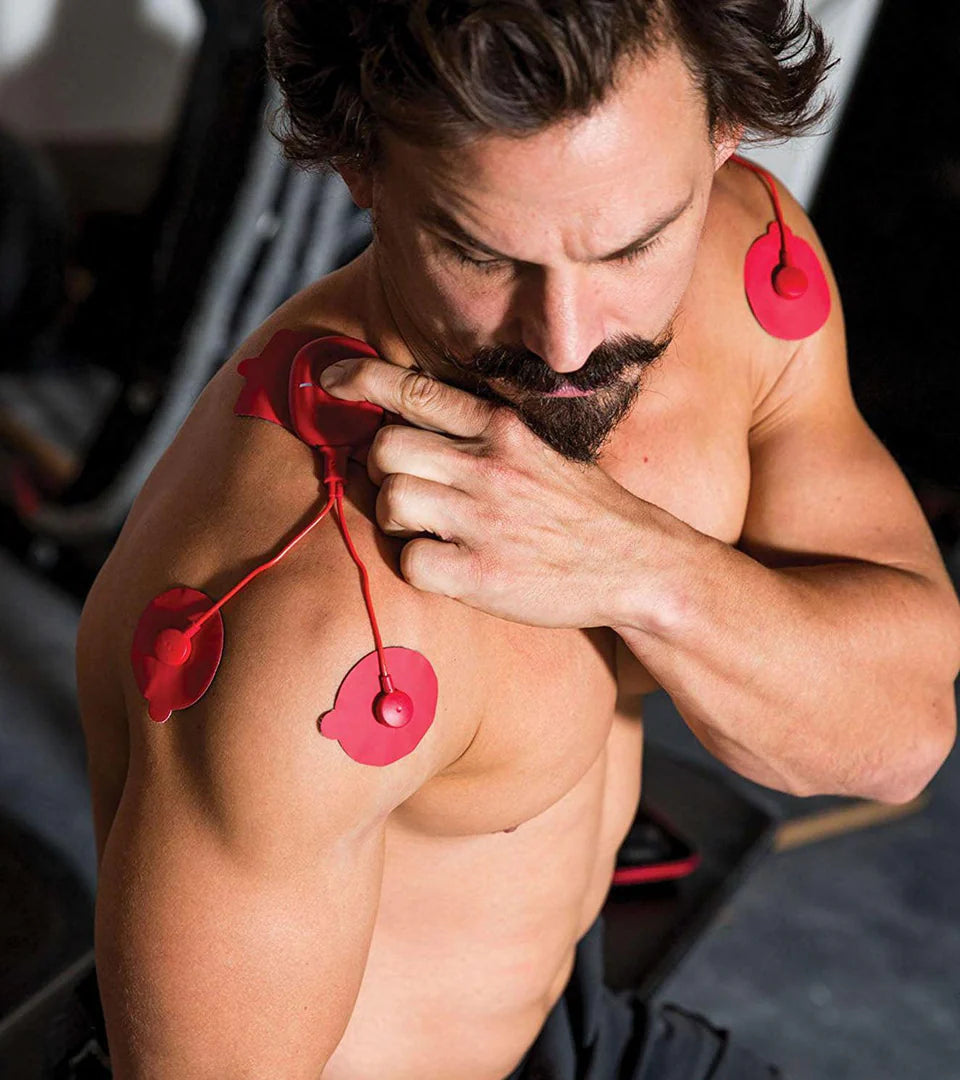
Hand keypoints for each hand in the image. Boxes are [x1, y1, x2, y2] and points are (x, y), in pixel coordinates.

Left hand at [318, 355, 650, 627]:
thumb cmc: (578, 507)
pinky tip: (452, 566)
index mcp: (501, 428)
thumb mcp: (537, 448)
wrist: (635, 563)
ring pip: (390, 502)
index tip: (325, 381)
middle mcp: (488, 466)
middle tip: (409, 489)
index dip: (358, 380)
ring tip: (433, 530)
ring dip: (398, 520)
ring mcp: (482, 521)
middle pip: (385, 449)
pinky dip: (420, 567)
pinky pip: (410, 562)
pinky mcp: (479, 576)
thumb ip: (479, 431)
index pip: (413, 391)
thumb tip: (406, 419)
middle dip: (383, 470)